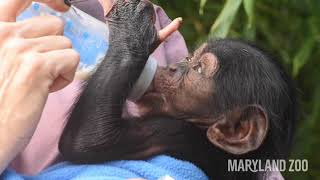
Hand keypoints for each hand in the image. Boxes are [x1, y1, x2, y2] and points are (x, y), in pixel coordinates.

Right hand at [0, 0, 78, 172]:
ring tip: (40, 82)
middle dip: (55, 47)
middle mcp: (4, 34)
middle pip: (55, 24)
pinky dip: (66, 76)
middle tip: (40, 69)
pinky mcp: (37, 67)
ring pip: (66, 45)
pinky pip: (72, 59)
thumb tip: (49, 29)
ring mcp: (20, 48)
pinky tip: (47, 89)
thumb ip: (16, 42)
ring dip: (59, 65)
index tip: (62, 6)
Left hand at [106, 0, 181, 54]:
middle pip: (131, 1)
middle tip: (129, 23)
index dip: (142, 11)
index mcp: (147, 9)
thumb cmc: (144, 47)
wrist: (129, 55)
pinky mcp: (111, 12)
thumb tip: (180, 20)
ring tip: (121, 16)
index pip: (144, 3)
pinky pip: (106, 1)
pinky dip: (104, 2)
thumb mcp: (160, 38)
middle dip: (130, 7)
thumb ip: (171, 28)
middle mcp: (135, 5)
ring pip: (120, 1)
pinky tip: (105, 5)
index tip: (139, 23)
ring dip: (119, 5)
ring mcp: (123, 7)